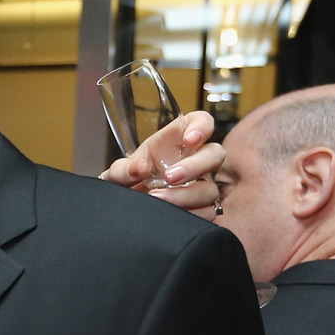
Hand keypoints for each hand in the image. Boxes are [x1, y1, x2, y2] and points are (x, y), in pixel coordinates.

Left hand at [101, 110, 223, 220]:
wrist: (129, 203)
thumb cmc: (130, 178)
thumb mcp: (119, 171)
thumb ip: (123, 169)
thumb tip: (139, 169)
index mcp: (178, 138)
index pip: (202, 121)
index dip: (202, 127)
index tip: (190, 139)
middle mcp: (195, 158)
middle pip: (215, 154)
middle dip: (195, 166)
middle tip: (169, 177)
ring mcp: (201, 183)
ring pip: (210, 188)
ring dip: (186, 195)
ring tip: (158, 198)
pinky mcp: (201, 207)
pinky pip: (208, 212)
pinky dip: (190, 214)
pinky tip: (170, 214)